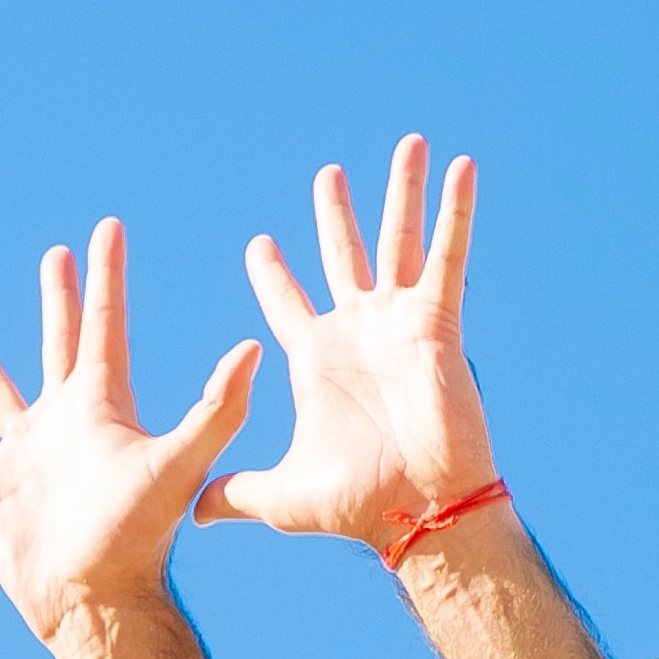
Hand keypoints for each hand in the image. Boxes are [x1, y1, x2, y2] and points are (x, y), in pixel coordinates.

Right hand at [0, 218, 257, 648]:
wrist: (98, 599)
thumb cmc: (140, 537)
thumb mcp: (179, 464)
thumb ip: (216, 409)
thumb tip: (254, 348)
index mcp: (102, 407)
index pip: (105, 326)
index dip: (108, 277)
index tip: (108, 228)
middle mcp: (64, 423)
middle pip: (59, 343)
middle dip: (61, 299)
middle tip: (56, 255)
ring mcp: (27, 456)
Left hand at [195, 135, 496, 551]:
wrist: (420, 511)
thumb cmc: (357, 505)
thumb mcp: (281, 495)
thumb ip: (237, 492)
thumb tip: (197, 513)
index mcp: (316, 360)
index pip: (286, 303)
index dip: (272, 274)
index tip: (258, 243)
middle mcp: (357, 332)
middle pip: (343, 256)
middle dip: (335, 215)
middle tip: (327, 175)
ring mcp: (398, 323)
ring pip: (399, 241)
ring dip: (403, 192)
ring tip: (408, 144)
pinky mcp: (437, 322)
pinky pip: (449, 256)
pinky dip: (457, 211)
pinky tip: (462, 166)